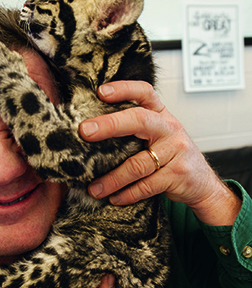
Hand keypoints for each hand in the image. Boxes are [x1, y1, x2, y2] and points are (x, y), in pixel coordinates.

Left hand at [79, 81, 240, 225]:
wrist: (202, 183)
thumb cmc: (171, 155)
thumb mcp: (158, 135)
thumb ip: (134, 129)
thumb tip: (90, 131)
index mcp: (161, 115)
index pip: (144, 93)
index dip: (124, 89)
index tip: (100, 92)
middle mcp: (170, 128)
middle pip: (139, 120)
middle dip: (109, 125)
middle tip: (84, 131)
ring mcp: (176, 151)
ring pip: (137, 164)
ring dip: (112, 179)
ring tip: (94, 188)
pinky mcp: (178, 175)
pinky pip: (146, 186)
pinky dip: (127, 194)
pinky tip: (114, 198)